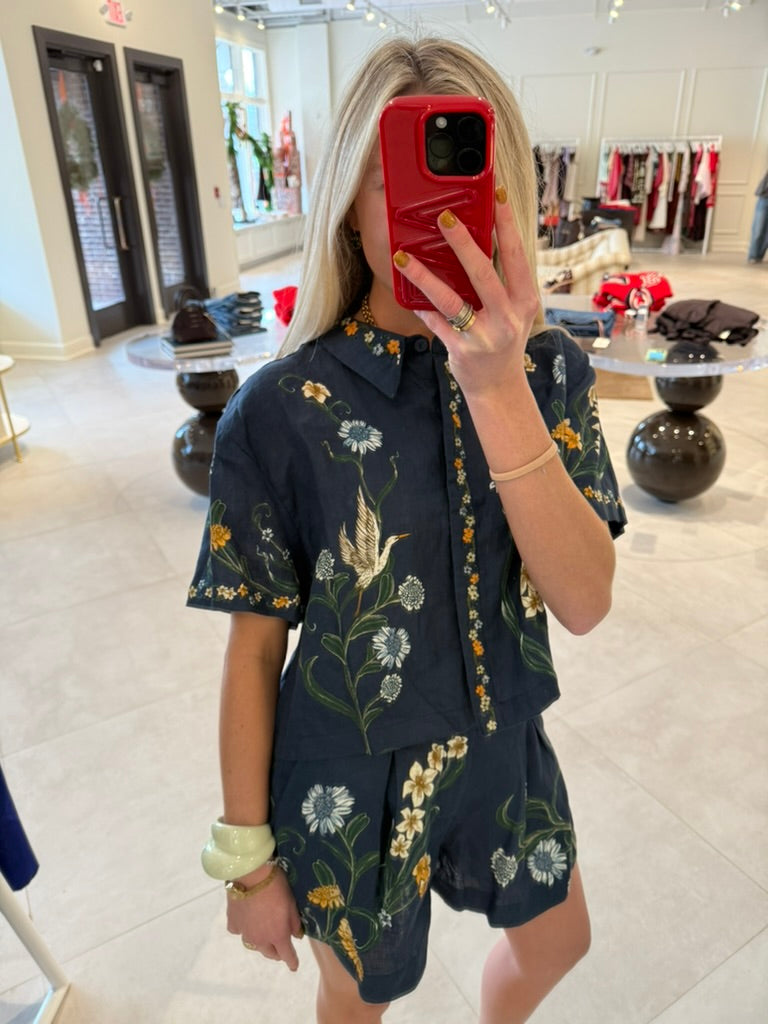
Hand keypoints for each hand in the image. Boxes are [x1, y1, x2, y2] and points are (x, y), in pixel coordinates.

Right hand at [227, 865, 303, 970]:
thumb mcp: (292, 904)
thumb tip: (297, 936)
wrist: (251, 875)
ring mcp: (245, 933)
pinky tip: (247, 920)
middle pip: (269, 953)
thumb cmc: (276, 887)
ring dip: (261, 941)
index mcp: (278, 935)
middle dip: (276, 953)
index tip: (294, 966)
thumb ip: (295, 923)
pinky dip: (245, 928)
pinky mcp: (233, 923)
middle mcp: (260, 939)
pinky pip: (240, 931)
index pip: (287, 955)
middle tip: (280, 948)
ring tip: (264, 932)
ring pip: (254, 944)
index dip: (292, 961)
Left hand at [393, 186, 539, 400]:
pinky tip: (407, 293)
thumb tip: (475, 241)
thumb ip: (500, 281)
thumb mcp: (512, 311)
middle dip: (463, 243)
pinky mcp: (461, 350)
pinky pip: (435, 322)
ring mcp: (483, 335)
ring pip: (451, 299)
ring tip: (403, 257)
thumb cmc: (503, 340)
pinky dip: (421, 307)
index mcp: (524, 300)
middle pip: (483, 273)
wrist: (499, 387)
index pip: (516, 255)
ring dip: (424, 276)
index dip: (507, 224)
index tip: (498, 195)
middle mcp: (507, 317)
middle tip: (444, 217)